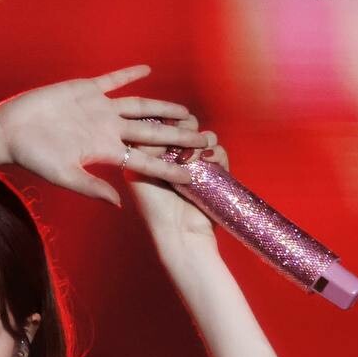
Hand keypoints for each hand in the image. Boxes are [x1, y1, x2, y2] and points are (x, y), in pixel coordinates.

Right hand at [0, 65, 210, 207]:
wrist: (9, 131)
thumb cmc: (33, 157)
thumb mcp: (63, 175)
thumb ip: (91, 186)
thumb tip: (119, 204)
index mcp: (105, 152)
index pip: (145, 160)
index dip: (170, 167)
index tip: (195, 172)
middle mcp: (106, 131)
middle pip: (151, 133)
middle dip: (178, 137)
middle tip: (206, 140)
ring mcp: (98, 110)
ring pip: (139, 108)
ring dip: (163, 109)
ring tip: (187, 111)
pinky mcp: (85, 90)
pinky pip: (112, 80)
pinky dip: (128, 74)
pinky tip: (147, 70)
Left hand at [124, 114, 228, 256]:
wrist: (179, 234)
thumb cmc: (153, 208)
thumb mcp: (139, 174)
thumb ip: (142, 148)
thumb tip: (152, 125)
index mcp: (152, 157)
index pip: (160, 127)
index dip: (164, 122)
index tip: (164, 125)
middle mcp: (173, 159)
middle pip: (183, 126)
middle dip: (184, 127)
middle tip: (182, 137)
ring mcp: (194, 165)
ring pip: (202, 136)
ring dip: (200, 139)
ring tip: (194, 155)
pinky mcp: (213, 174)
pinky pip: (218, 152)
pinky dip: (216, 152)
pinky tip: (209, 160)